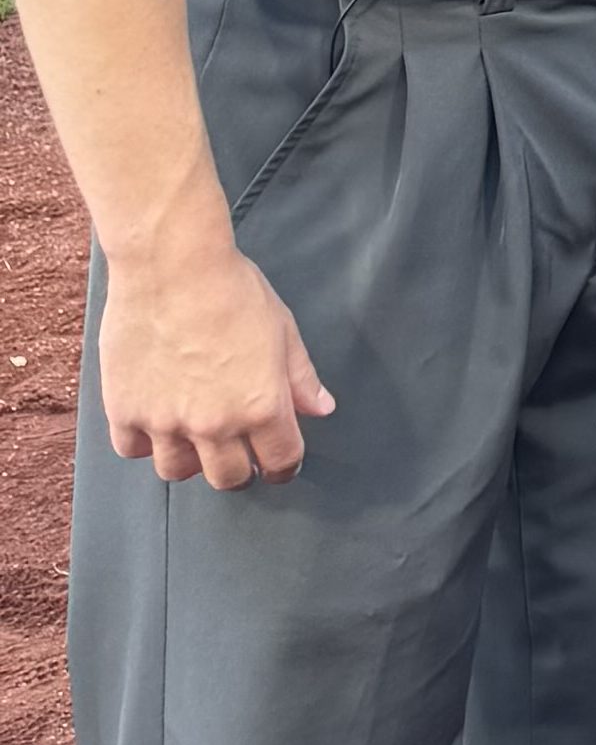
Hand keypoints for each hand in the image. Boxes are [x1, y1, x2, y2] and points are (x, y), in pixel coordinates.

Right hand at [98, 233, 332, 487]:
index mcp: (261, 407)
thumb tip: (321, 408)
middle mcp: (214, 424)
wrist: (171, 265)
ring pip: (177, 471)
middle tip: (236, 452)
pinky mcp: (125, 409)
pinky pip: (132, 449)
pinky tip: (155, 420)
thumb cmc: (233, 290)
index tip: (278, 463)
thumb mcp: (282, 330)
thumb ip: (300, 377)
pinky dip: (144, 441)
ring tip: (193, 436)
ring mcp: (166, 421)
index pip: (280, 462)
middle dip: (239, 469)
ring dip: (190, 458)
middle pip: (228, 478)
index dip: (283, 466)